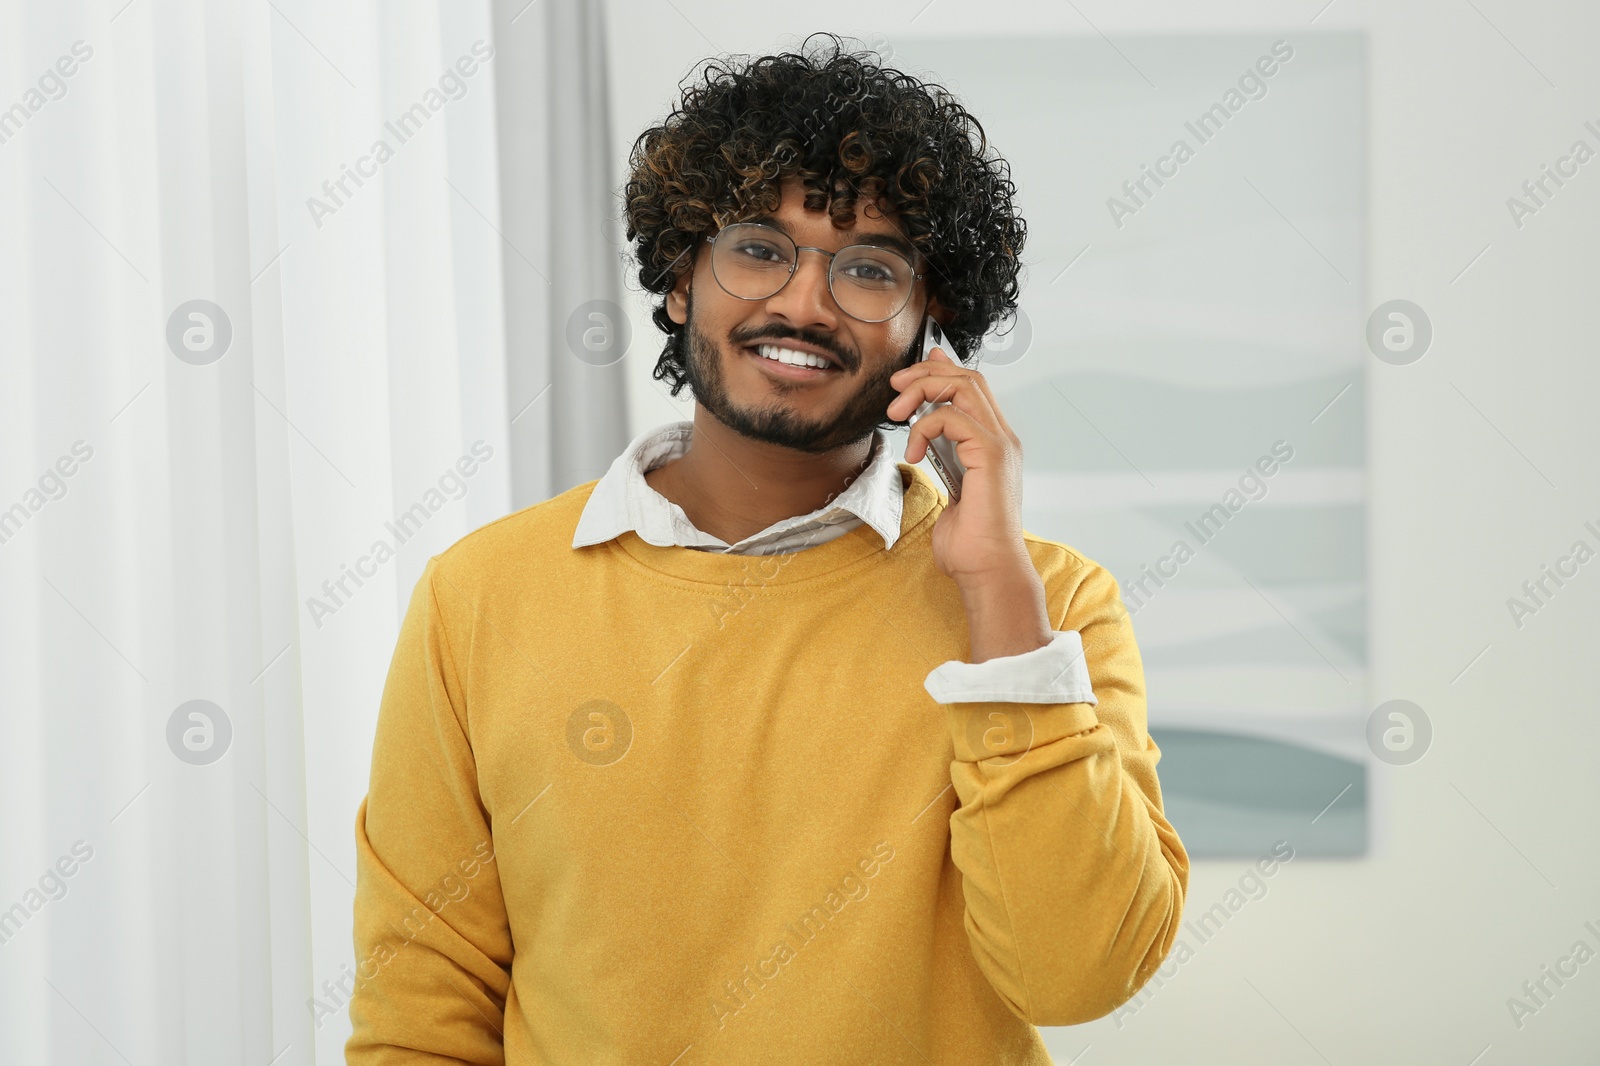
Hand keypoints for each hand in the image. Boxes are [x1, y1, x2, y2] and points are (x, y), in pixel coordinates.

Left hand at [886, 344, 1032, 590]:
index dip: (941, 370)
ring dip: (922, 390)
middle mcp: (1001, 439)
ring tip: (897, 414)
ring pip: (963, 386)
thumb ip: (940, 461)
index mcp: (993, 445)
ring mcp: (1000, 444)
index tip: (908, 376)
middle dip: (927, 372)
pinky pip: (952, 417)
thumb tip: (924, 447)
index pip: (972, 389)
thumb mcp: (948, 491)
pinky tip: (913, 453)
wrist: (987, 570)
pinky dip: (924, 427)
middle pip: (968, 377)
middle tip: (896, 386)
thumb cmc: (969, 543)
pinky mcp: (992, 454)